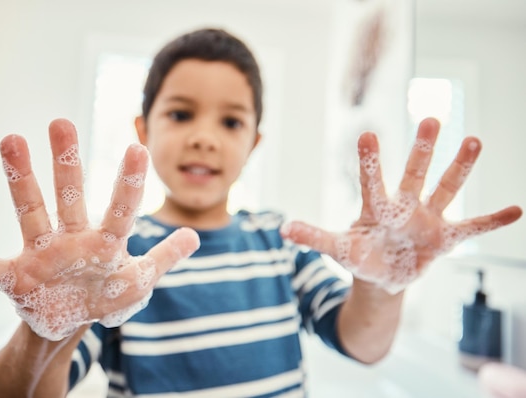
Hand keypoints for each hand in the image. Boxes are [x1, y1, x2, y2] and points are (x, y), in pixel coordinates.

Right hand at [0, 119, 199, 339]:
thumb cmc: (105, 296)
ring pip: (30, 212)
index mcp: (104, 242)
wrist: (70, 322)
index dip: (128, 182)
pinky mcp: (16, 278)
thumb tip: (194, 236)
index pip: (120, 209)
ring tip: (10, 140)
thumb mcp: (139, 281)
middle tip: (61, 121)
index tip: (138, 146)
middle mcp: (71, 239)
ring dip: (20, 181)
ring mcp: (41, 255)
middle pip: (70, 196)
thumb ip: (164, 257)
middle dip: (67, 163)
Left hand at [281, 117, 521, 293]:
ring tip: (474, 140)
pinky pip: (472, 228)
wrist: (384, 275)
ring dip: (460, 168)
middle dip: (423, 150)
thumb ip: (314, 237)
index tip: (367, 132)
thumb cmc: (360, 256)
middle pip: (414, 174)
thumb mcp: (338, 249)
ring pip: (446, 189)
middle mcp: (404, 206)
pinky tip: (516, 209)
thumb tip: (282, 229)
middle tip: (432, 118)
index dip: (370, 160)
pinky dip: (492, 221)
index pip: (372, 180)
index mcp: (376, 208)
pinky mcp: (445, 238)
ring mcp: (427, 219)